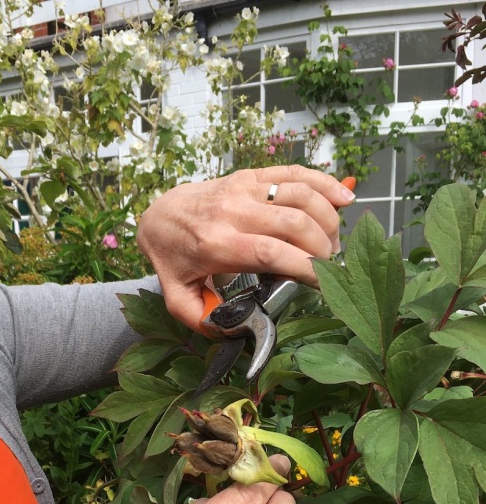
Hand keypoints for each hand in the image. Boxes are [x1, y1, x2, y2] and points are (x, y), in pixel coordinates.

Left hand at [137, 165, 355, 330]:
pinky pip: (295, 173)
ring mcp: (243, 189)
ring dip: (327, 219)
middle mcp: (232, 211)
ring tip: (332, 243)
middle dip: (321, 247)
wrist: (159, 216)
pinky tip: (344, 199)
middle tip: (328, 267)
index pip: (270, 252)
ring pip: (300, 195)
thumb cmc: (173, 258)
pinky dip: (325, 183)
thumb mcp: (177, 297)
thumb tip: (232, 330)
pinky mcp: (252, 176)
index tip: (320, 283)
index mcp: (215, 244)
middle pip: (293, 223)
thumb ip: (201, 319)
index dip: (303, 267)